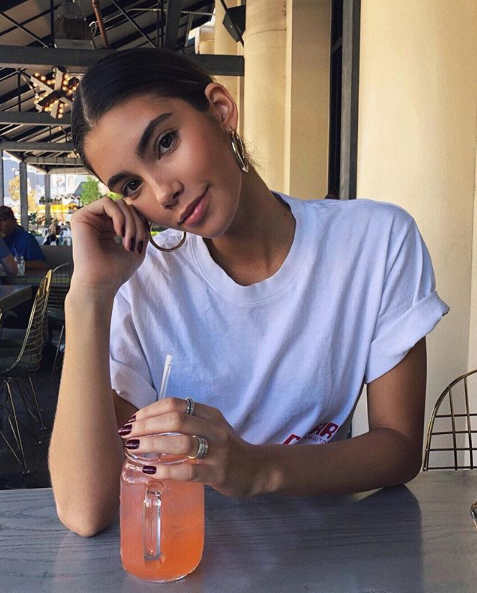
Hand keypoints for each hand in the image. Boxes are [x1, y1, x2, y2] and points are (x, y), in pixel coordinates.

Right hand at [70, 197, 148, 292]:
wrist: (100, 283)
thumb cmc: (116, 271)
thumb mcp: (137, 248)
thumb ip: (141, 231)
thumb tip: (146, 217)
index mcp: (109, 228)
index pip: (130, 214)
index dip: (141, 224)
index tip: (141, 244)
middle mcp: (98, 221)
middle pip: (126, 207)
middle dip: (136, 224)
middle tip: (135, 243)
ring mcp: (89, 218)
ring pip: (118, 204)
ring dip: (129, 221)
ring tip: (128, 241)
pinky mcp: (80, 217)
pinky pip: (106, 202)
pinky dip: (118, 216)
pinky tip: (118, 232)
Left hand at [118, 397, 262, 497]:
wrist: (257, 469)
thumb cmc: (227, 448)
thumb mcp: (211, 427)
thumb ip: (188, 422)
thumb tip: (149, 423)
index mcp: (210, 414)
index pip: (177, 404)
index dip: (151, 410)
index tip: (134, 420)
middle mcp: (214, 429)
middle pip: (177, 419)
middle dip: (147, 425)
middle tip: (128, 434)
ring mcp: (217, 451)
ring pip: (182, 442)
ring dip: (153, 444)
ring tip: (133, 449)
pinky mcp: (218, 473)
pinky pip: (188, 470)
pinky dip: (166, 470)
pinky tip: (150, 471)